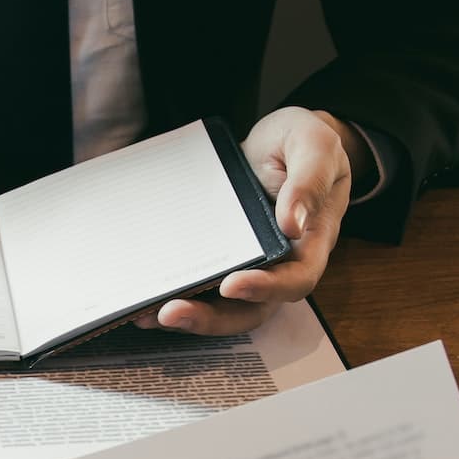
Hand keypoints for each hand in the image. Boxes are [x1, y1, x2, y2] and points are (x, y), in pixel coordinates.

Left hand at [136, 107, 354, 335]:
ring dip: (189, 315)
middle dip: (211, 317)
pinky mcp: (223, 258)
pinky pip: (204, 287)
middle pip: (252, 309)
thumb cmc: (301, 142)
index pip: (295, 280)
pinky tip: (145, 298)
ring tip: (146, 314)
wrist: (278, 141)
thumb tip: (293, 224)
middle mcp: (281, 264)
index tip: (231, 284)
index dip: (265, 289)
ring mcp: (250, 265)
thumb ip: (309, 179)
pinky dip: (178, 296)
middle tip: (170, 312)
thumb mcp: (313, 144)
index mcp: (310, 243)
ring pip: (224, 308)